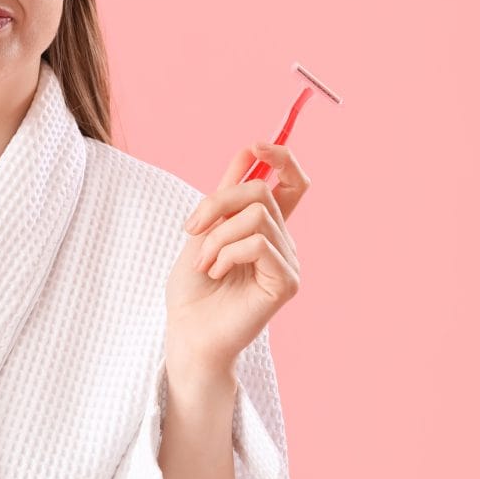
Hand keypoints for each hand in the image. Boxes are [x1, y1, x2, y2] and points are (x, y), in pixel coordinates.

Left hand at [164, 142, 307, 377]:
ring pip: (256, 216)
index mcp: (266, 228)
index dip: (282, 158)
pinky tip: (216, 273)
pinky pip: (259, 244)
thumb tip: (248, 151)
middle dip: (218, 202)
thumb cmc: (192, 289)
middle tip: (192, 229)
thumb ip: (225, 193)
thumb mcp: (203, 229)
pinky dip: (227, 253)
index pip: (293, 183)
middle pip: (262, 190)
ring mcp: (288, 262)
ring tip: (205, 262)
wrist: (186, 332)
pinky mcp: (286, 283)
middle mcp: (283, 242)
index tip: (256, 146)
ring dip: (217, 236)